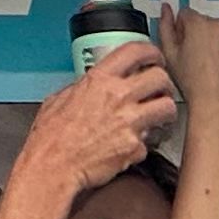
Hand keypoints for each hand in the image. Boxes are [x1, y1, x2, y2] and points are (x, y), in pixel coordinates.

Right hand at [19, 40, 176, 190]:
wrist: (52, 166)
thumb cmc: (51, 137)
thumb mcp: (59, 99)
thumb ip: (82, 87)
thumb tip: (89, 86)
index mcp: (99, 80)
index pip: (135, 51)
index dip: (151, 52)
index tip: (154, 58)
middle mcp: (118, 96)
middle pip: (160, 77)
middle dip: (164, 83)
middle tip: (161, 89)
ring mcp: (129, 122)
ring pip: (167, 107)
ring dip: (165, 111)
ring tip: (158, 116)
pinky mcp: (134, 147)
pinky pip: (149, 141)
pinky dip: (143, 144)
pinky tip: (133, 144)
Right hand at [151, 1, 218, 114]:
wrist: (214, 102)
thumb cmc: (191, 82)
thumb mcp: (169, 53)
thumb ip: (165, 26)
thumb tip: (166, 9)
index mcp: (197, 23)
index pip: (186, 14)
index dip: (181, 29)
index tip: (183, 43)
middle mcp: (218, 25)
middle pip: (204, 21)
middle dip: (199, 34)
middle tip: (195, 57)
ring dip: (214, 40)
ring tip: (209, 63)